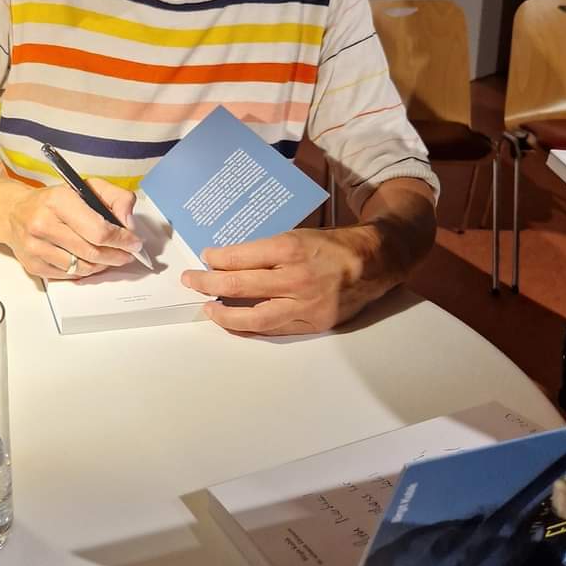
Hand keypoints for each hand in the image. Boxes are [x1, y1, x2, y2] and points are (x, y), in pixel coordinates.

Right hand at [4, 178, 141, 278]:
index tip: (134, 242)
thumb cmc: (52, 201)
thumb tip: (129, 223)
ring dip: (102, 265)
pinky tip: (90, 261)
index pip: (99, 230)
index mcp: (58, 200)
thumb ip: (115, 198)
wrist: (13, 213)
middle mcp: (43, 224)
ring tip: (110, 257)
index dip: (122, 240)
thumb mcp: (85, 187)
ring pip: (83, 268)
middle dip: (117, 255)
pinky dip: (85, 271)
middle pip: (93, 252)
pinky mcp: (34, 265)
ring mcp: (36, 248)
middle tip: (127, 253)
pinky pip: (69, 276)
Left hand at [182, 226, 385, 335]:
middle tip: (191, 281)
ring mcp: (305, 303)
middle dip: (208, 283)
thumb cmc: (331, 245)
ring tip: (208, 309)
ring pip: (254, 316)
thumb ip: (267, 249)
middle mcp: (296, 277)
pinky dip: (250, 328)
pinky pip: (275, 330)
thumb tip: (228, 259)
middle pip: (240, 284)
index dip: (217, 259)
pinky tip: (234, 323)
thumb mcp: (299, 234)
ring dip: (224, 314)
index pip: (241, 256)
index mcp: (290, 248)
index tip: (206, 258)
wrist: (374, 261)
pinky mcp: (314, 322)